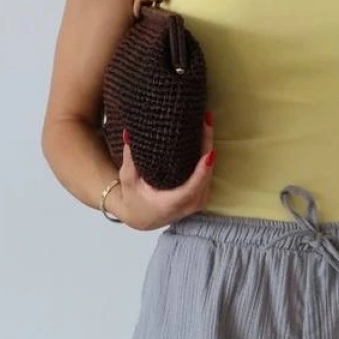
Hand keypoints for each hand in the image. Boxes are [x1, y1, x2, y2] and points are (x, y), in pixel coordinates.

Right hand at [115, 115, 215, 229]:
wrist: (142, 217)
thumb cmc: (133, 199)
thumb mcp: (128, 180)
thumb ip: (129, 159)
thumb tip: (129, 134)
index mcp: (170, 204)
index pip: (191, 188)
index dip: (202, 171)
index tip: (209, 152)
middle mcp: (188, 205)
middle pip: (205, 176)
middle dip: (207, 147)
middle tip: (206, 121)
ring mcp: (197, 203)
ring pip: (210, 174)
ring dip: (209, 148)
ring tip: (206, 124)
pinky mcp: (202, 197)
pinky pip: (209, 175)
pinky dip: (208, 157)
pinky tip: (206, 138)